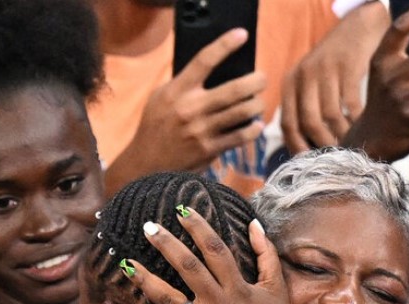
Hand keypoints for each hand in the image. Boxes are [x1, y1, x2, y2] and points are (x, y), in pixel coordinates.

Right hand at [105, 28, 265, 195]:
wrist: (147, 164)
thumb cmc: (156, 126)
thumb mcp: (160, 98)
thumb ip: (183, 83)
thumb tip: (213, 70)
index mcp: (177, 90)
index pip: (204, 60)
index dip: (225, 45)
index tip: (241, 35)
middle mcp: (191, 108)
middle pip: (234, 89)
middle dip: (256, 81)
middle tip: (262, 79)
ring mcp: (202, 130)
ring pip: (242, 112)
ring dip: (257, 104)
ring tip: (258, 101)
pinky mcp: (209, 149)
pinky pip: (240, 136)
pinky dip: (252, 129)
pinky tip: (255, 124)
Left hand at [122, 211, 296, 303]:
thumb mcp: (276, 285)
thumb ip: (266, 252)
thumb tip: (253, 223)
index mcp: (238, 287)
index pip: (215, 249)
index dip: (198, 227)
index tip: (182, 210)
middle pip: (188, 268)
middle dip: (167, 244)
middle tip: (148, 226)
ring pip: (169, 300)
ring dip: (146, 280)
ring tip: (127, 264)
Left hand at [280, 0, 388, 151]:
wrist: (358, 27)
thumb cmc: (334, 65)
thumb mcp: (311, 81)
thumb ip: (304, 108)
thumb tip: (304, 151)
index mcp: (290, 83)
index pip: (288, 124)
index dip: (299, 147)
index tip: (312, 164)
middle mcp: (304, 76)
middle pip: (309, 123)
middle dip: (323, 146)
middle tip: (337, 160)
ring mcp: (325, 70)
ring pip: (331, 116)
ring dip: (343, 136)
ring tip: (353, 147)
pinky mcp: (348, 66)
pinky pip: (352, 104)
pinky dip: (358, 121)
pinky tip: (366, 128)